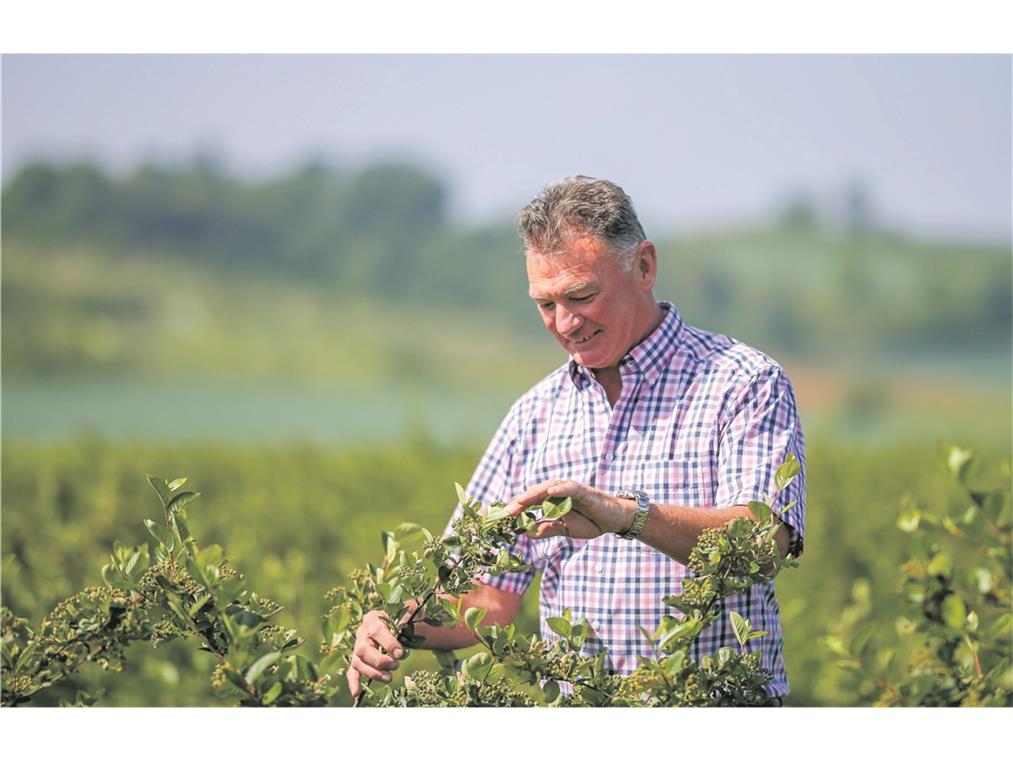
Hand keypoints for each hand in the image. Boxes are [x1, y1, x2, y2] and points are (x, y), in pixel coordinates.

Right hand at [345, 609, 406, 698]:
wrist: (396, 626)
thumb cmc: (402, 619)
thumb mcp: (408, 613)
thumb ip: (412, 611)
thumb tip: (416, 610)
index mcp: (373, 618)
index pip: (377, 630)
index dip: (388, 643)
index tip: (400, 653)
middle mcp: (362, 633)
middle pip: (363, 649)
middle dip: (379, 661)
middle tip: (395, 665)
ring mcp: (357, 647)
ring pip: (358, 662)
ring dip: (372, 673)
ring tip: (389, 678)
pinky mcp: (358, 660)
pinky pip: (352, 671)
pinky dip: (354, 682)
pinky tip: (357, 693)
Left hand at [506, 480, 634, 539]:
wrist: (613, 520)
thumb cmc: (589, 521)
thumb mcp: (564, 529)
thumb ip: (547, 529)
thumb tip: (527, 533)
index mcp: (553, 501)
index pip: (531, 503)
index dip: (517, 509)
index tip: (503, 518)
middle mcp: (559, 492)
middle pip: (535, 494)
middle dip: (520, 502)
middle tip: (507, 511)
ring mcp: (570, 490)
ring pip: (548, 488)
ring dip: (534, 494)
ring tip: (521, 500)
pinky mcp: (584, 491)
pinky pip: (570, 488)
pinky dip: (560, 489)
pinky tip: (549, 492)